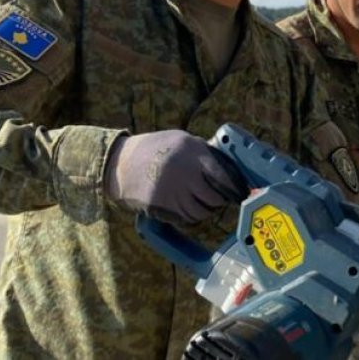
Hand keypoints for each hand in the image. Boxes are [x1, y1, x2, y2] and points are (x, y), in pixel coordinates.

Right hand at [104, 129, 247, 223]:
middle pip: (214, 197)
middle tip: (223, 199)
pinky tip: (189, 208)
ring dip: (207, 211)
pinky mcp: (161, 207)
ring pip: (202, 212)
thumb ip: (203, 152)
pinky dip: (192, 217)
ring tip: (205, 203)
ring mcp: (172, 191)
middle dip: (221, 200)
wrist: (118, 164)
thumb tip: (229, 168)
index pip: (223, 175)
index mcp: (191, 151)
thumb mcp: (181, 140)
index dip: (234, 187)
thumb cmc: (153, 148)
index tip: (240, 192)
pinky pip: (186, 219)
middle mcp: (184, 171)